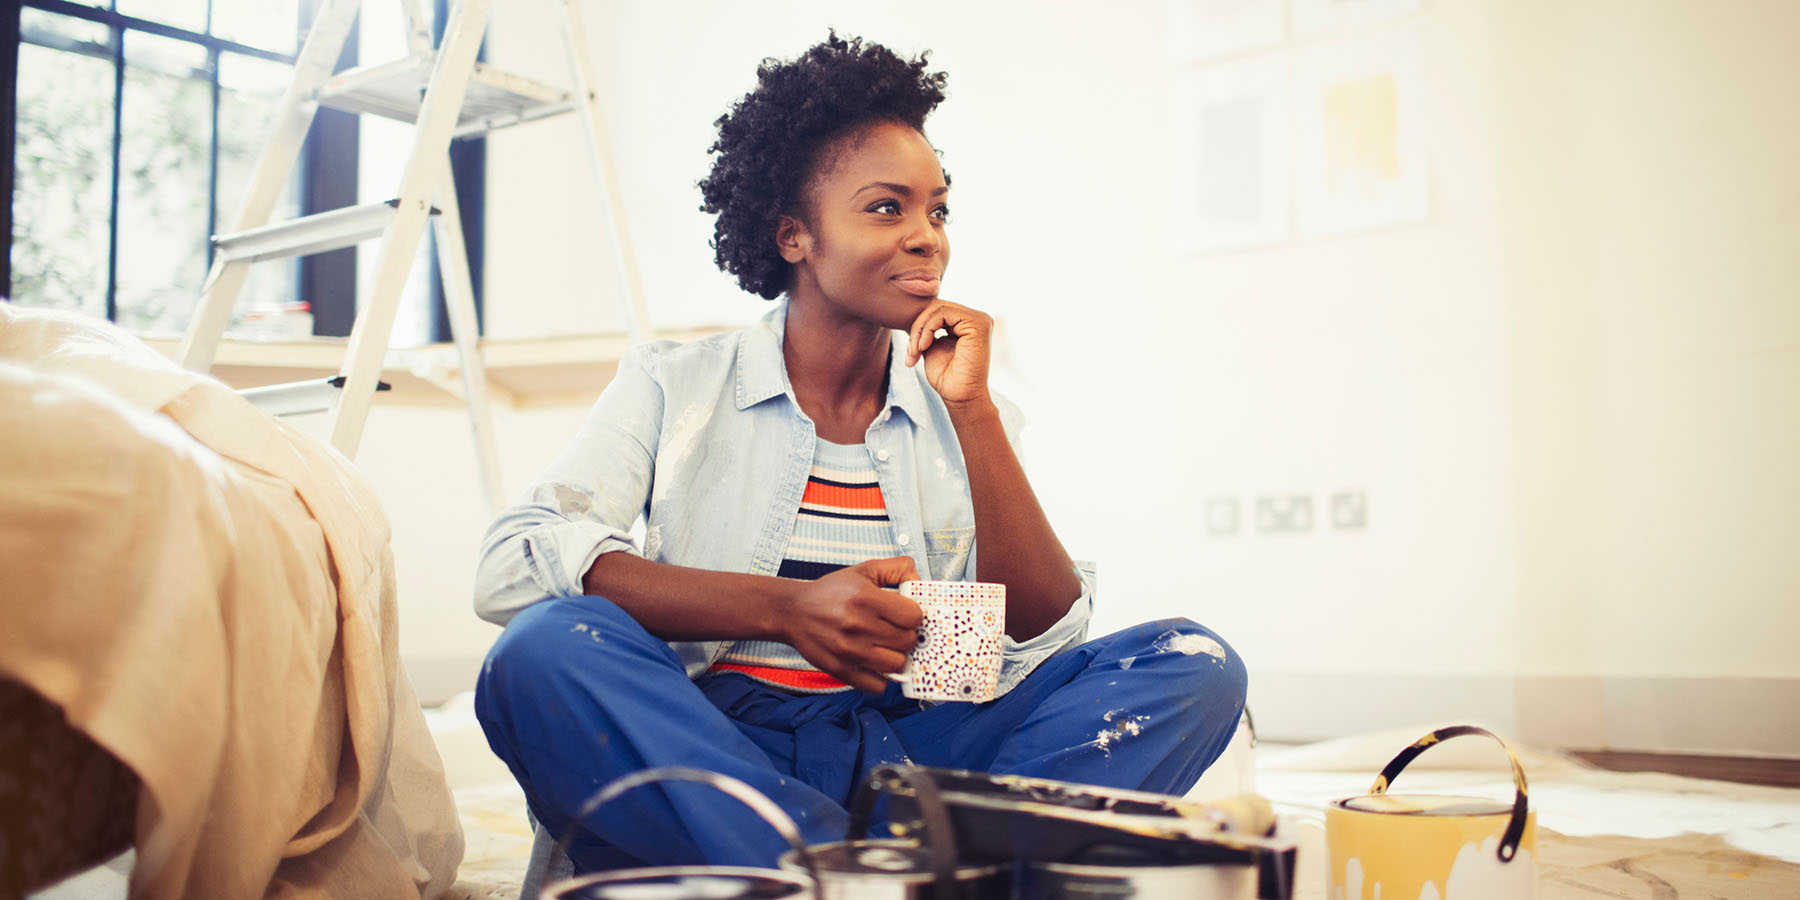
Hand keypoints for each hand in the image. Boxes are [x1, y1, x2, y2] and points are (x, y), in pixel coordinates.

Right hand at [780, 557, 922, 692]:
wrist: (793, 612)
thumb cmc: (831, 592)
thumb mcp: (863, 570)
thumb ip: (896, 569)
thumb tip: (919, 581)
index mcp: (865, 598)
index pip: (913, 616)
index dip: (913, 615)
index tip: (904, 615)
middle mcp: (858, 625)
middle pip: (907, 641)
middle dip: (906, 635)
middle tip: (895, 630)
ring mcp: (850, 651)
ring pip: (897, 665)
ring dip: (896, 656)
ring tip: (886, 647)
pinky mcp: (842, 670)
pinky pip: (877, 686)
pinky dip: (881, 678)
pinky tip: (875, 664)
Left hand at [905, 299, 992, 407]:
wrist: (960, 397)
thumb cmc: (947, 377)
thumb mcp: (931, 347)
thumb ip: (927, 330)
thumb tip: (912, 313)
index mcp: (967, 323)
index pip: (938, 310)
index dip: (919, 326)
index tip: (910, 351)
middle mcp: (976, 319)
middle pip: (937, 306)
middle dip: (918, 327)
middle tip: (910, 351)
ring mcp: (979, 320)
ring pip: (938, 308)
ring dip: (920, 329)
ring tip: (915, 351)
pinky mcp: (978, 324)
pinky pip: (943, 314)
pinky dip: (928, 328)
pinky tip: (924, 346)